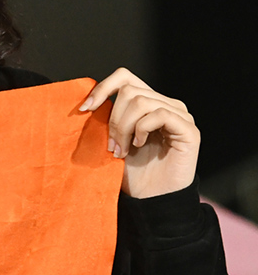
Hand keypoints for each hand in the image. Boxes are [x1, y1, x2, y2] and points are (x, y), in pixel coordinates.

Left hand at [80, 68, 199, 198]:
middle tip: (111, 146)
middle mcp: (165, 104)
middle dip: (114, 119)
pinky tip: (138, 145)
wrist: (150, 198)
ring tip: (122, 149)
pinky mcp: (188, 129)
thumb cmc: (131, 172)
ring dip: (124, 127)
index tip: (85, 109)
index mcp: (147, 103)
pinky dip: (142, 129)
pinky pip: (160, 114)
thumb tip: (85, 102)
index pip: (125, 77)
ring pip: (142, 101)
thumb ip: (106, 118)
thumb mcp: (112, 140)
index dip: (103, 87)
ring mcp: (179, 115)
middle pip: (130, 91)